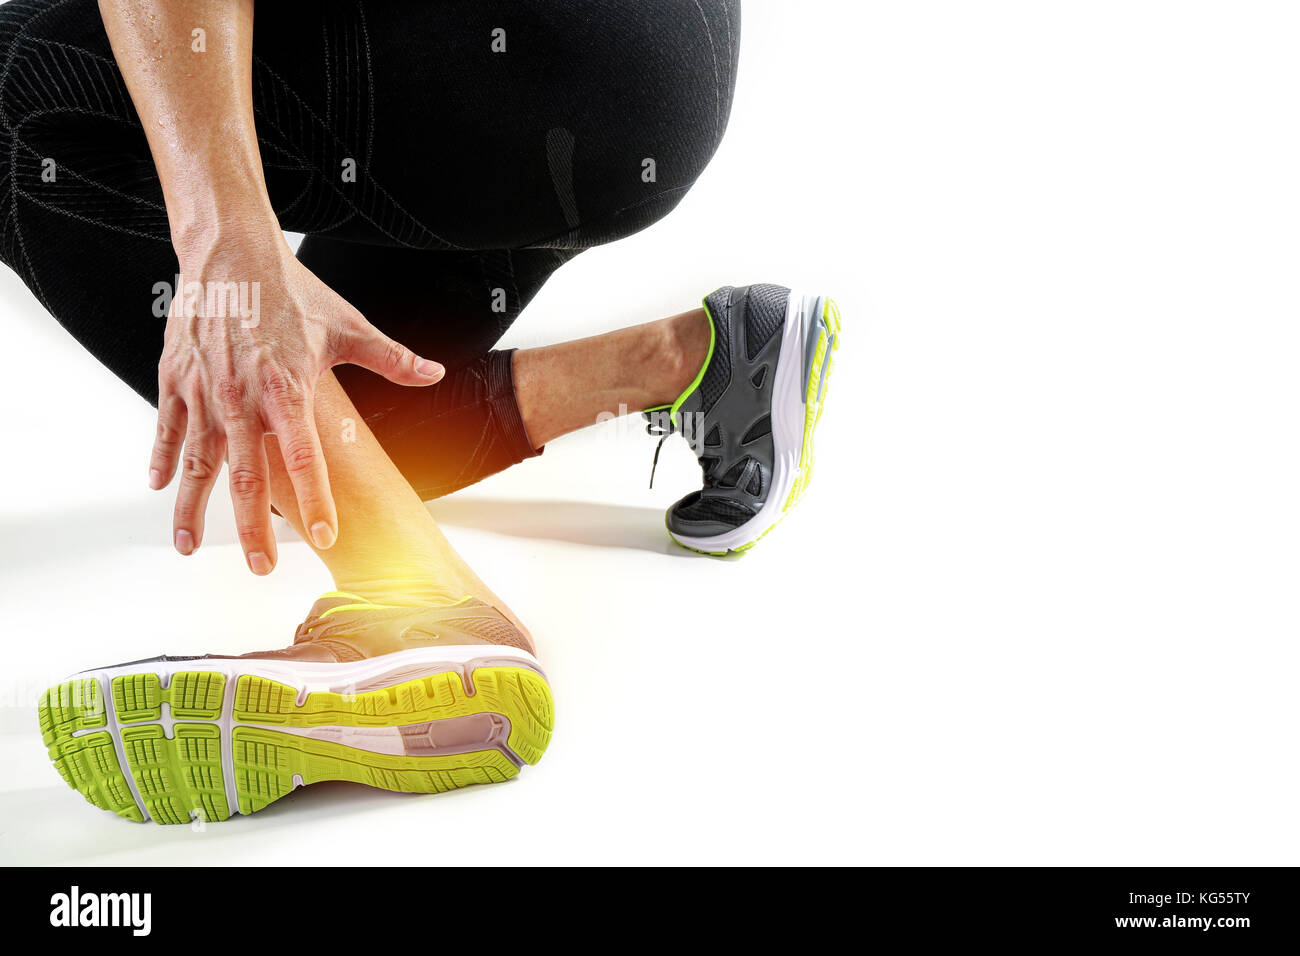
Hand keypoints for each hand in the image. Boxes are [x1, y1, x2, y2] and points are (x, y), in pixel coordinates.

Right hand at [148, 229, 441, 572]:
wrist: (231, 251)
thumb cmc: (292, 290)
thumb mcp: (347, 326)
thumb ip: (391, 359)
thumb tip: (434, 374)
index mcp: (287, 390)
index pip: (305, 458)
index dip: (316, 499)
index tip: (324, 536)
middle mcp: (242, 397)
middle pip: (247, 476)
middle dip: (253, 527)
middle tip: (262, 567)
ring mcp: (205, 391)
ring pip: (196, 462)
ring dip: (192, 507)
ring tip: (189, 548)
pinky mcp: (176, 378)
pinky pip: (167, 427)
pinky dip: (161, 458)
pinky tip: (159, 487)